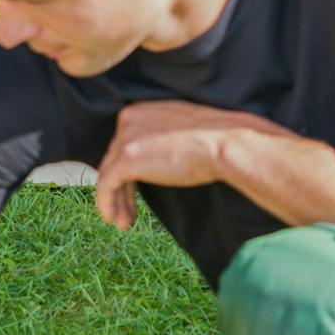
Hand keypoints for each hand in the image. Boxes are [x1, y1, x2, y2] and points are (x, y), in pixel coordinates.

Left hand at [94, 100, 289, 229]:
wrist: (227, 143)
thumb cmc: (215, 139)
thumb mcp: (179, 131)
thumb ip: (161, 139)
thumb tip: (156, 160)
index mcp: (141, 111)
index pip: (124, 144)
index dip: (127, 172)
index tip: (133, 193)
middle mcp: (128, 120)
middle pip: (115, 159)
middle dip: (120, 190)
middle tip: (125, 214)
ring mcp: (127, 138)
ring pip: (110, 174)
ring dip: (115, 201)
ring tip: (121, 223)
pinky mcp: (128, 159)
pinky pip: (107, 185)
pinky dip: (107, 203)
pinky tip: (114, 219)